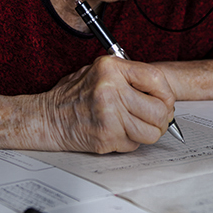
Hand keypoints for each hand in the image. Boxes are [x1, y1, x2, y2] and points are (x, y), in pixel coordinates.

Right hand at [39, 56, 176, 152]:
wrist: (46, 118)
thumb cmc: (73, 95)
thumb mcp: (99, 72)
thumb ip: (129, 77)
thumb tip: (162, 92)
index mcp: (111, 68)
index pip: (157, 80)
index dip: (167, 94)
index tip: (165, 101)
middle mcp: (111, 89)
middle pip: (159, 110)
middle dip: (162, 119)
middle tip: (155, 119)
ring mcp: (109, 115)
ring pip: (151, 132)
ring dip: (148, 133)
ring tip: (136, 127)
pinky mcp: (106, 137)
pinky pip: (134, 144)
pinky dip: (130, 142)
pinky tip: (117, 132)